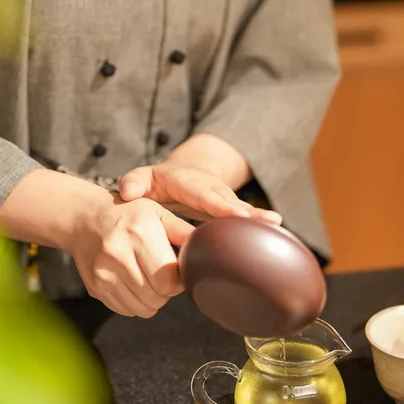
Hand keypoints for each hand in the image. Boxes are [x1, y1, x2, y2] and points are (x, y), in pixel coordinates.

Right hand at [68, 186, 194, 318]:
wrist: (84, 218)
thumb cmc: (128, 213)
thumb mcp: (158, 212)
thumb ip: (184, 232)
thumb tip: (210, 247)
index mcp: (140, 232)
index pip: (169, 279)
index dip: (178, 279)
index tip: (176, 269)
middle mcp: (118, 253)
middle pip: (158, 297)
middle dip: (166, 290)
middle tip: (162, 272)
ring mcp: (104, 273)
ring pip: (144, 309)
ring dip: (152, 298)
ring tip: (147, 276)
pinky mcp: (95, 288)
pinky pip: (127, 310)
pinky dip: (135, 301)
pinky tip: (132, 281)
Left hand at [118, 164, 282, 225]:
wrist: (183, 173)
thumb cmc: (159, 183)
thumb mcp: (144, 178)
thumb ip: (135, 182)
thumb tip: (127, 191)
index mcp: (186, 182)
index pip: (201, 194)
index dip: (217, 204)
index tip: (232, 212)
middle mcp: (209, 188)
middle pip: (226, 200)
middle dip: (242, 211)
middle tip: (262, 220)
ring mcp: (222, 198)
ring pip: (240, 208)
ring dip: (256, 216)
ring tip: (275, 223)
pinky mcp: (230, 209)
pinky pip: (245, 217)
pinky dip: (259, 223)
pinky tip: (276, 229)